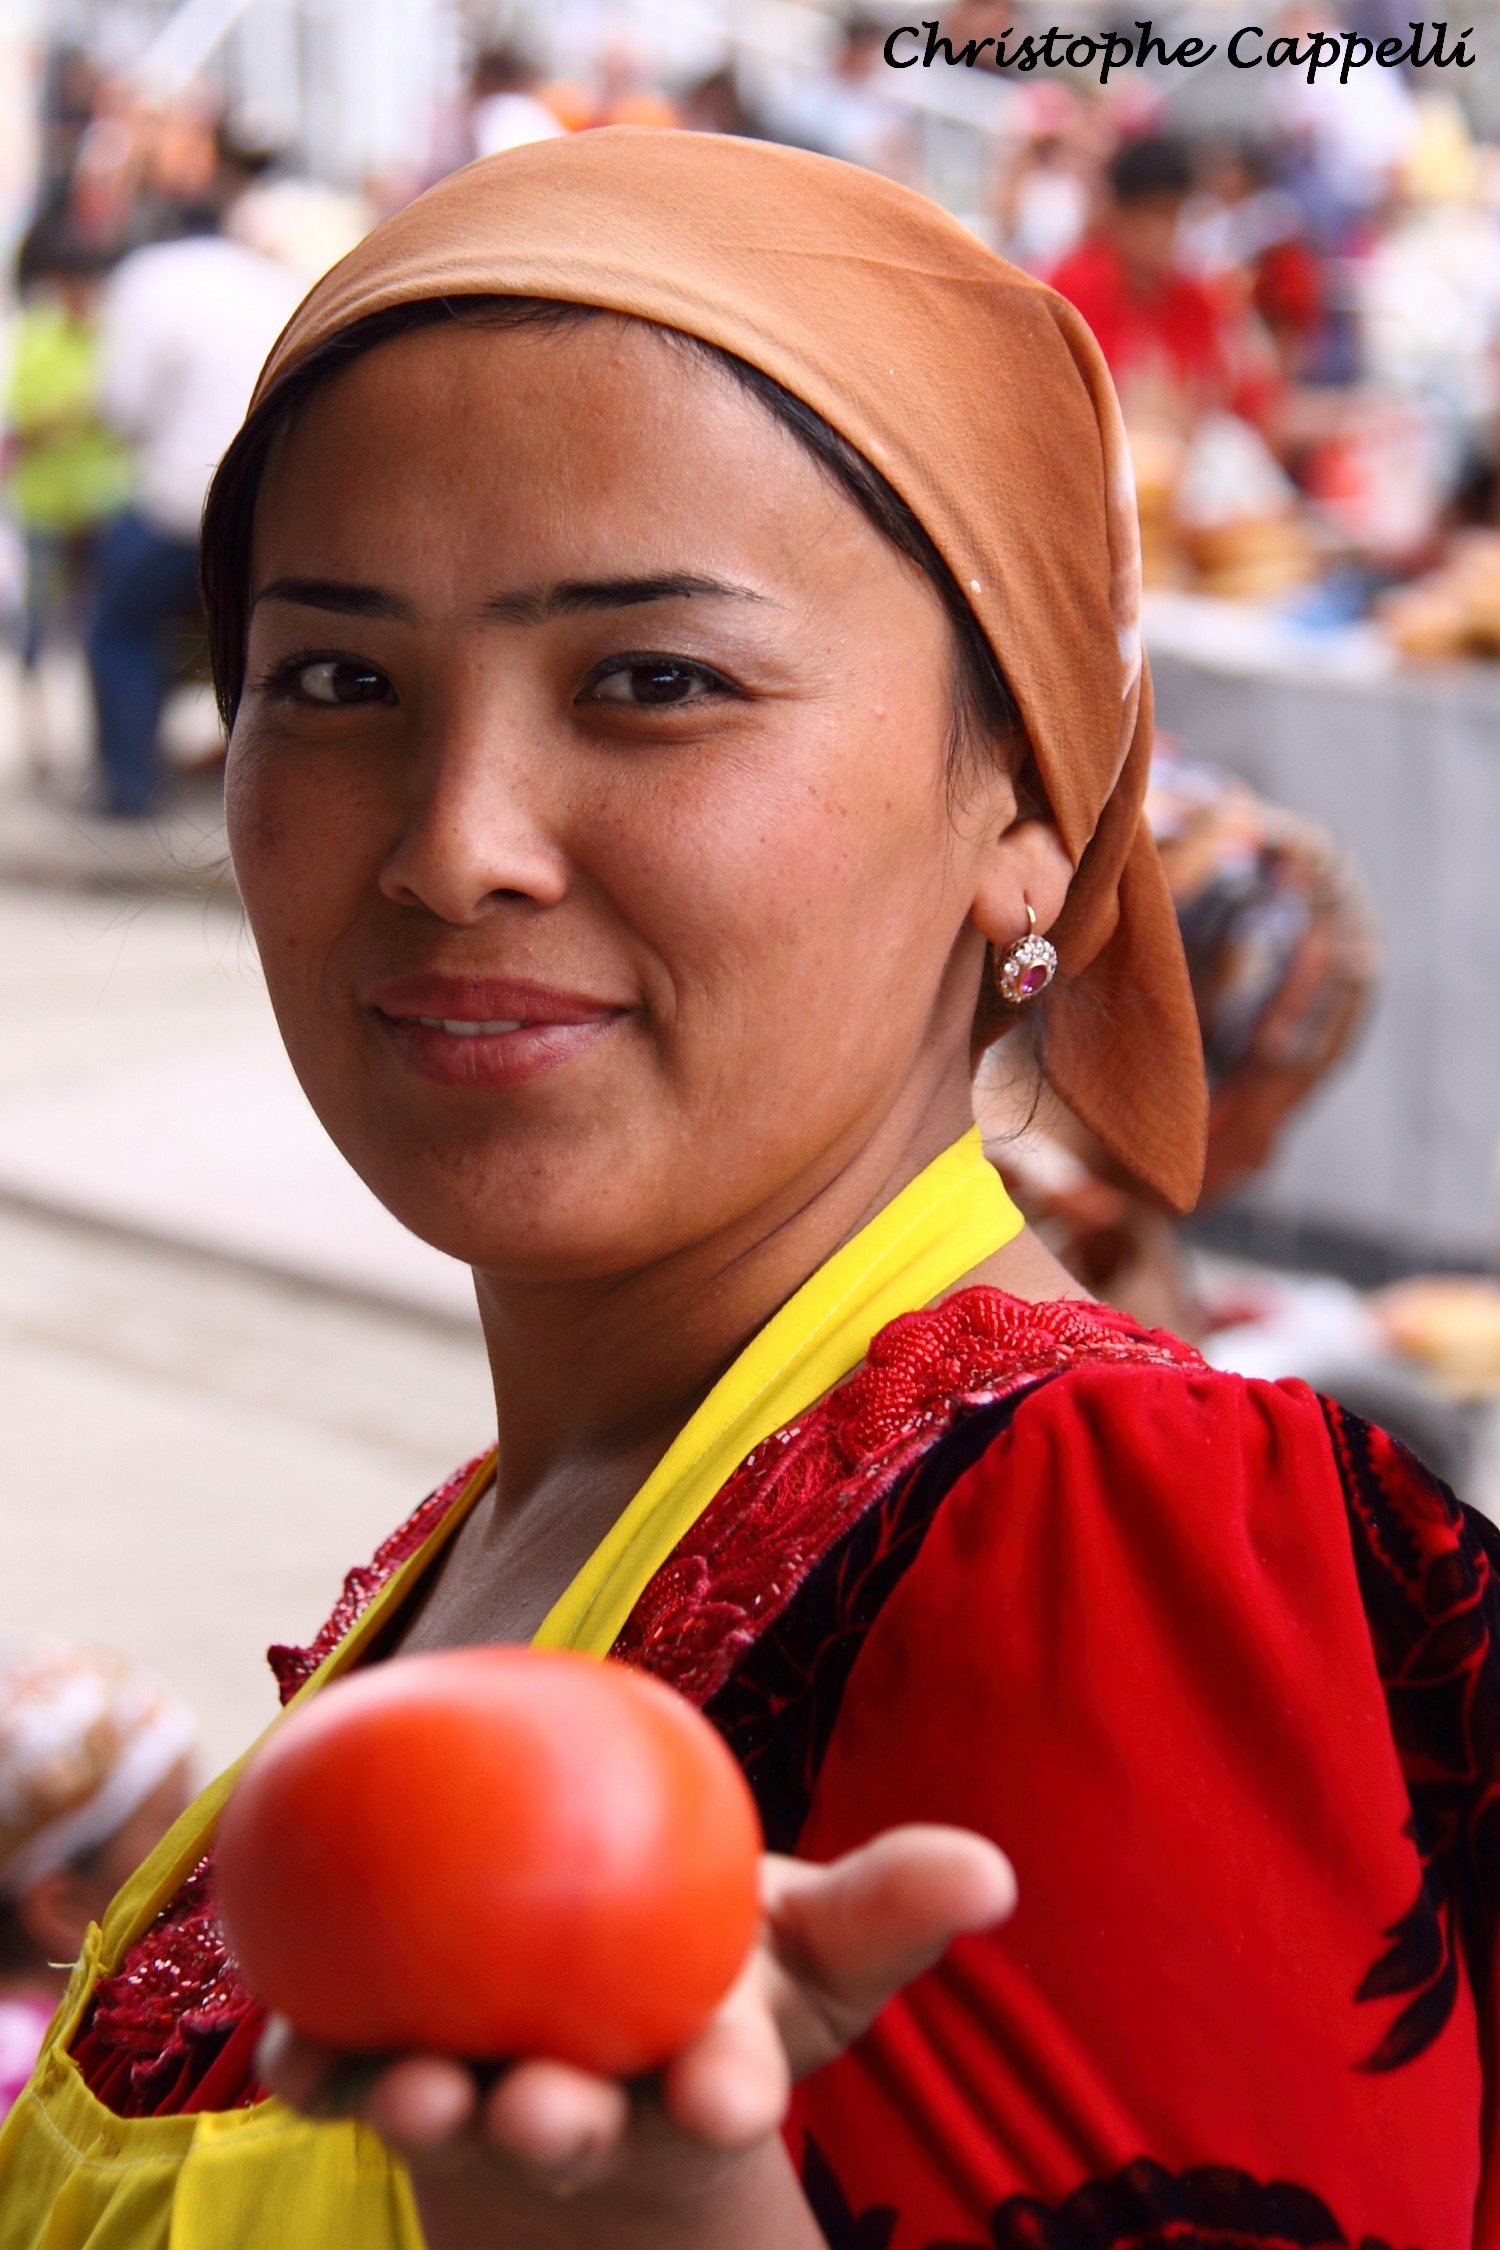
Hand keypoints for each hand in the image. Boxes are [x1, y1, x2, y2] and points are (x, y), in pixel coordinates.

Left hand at [261, 1824, 1014, 2248]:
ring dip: (421, 2107)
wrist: (592, 2028)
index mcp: (693, 2073)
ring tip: (405, 2091)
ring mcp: (481, 2101)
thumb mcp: (818, 1945)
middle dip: (558, 2130)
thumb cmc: (721, 1969)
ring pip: (449, 2110)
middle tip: (545, 2110)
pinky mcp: (381, 2084)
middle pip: (574, 2124)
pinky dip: (315, 2060)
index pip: (721, 2085)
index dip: (724, 2096)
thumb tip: (991, 1873)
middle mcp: (588, 2107)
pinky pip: (338, 2072)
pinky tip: (287, 2029)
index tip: (726, 2100)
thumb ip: (892, 1905)